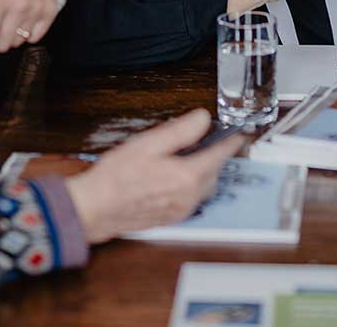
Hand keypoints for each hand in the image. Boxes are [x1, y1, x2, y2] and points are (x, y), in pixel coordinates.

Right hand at [65, 109, 243, 243]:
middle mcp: (189, 197)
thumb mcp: (148, 143)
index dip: (231, 141)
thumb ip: (180, 131)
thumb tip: (202, 119)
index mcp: (186, 177)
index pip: (219, 155)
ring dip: (204, 170)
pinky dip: (192, 184)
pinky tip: (175, 175)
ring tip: (188, 155)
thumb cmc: (117, 176)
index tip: (239, 133)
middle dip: (215, 155)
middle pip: (215, 172)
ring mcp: (181, 210)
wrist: (96, 208)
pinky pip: (193, 198)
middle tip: (207, 139)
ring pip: (206, 187)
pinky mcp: (172, 218)